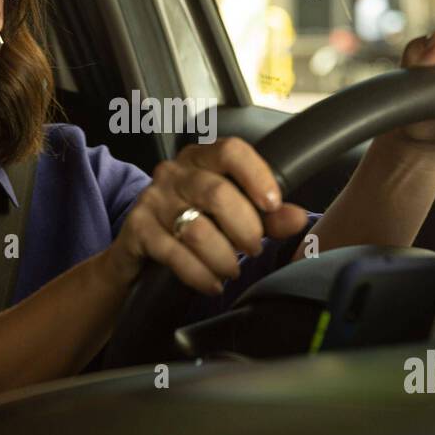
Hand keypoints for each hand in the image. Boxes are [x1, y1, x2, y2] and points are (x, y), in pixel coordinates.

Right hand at [103, 138, 308, 295]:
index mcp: (201, 159)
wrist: (140, 252)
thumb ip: (267, 216)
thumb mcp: (233, 217)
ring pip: (197, 228)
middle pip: (218, 193)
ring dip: (223, 256)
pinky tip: (212, 283)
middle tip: (254, 248)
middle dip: (245, 228)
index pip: (231, 151)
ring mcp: (152, 199)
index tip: (273, 204)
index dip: (256, 176)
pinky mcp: (137, 228)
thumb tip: (297, 217)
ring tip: (232, 269)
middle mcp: (174, 173)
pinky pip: (174, 253)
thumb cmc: (192, 225)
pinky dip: (199, 274)